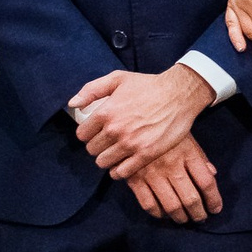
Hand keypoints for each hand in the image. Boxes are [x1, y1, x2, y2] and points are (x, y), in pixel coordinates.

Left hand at [69, 65, 213, 176]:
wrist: (179, 94)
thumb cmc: (148, 85)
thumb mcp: (117, 78)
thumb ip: (91, 90)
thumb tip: (72, 104)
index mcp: (106, 112)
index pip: (82, 134)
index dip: (87, 134)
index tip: (95, 132)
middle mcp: (115, 129)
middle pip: (92, 150)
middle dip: (97, 146)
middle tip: (106, 142)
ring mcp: (130, 144)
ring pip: (103, 162)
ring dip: (107, 159)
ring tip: (114, 153)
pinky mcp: (145, 154)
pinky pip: (122, 172)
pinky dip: (119, 171)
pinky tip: (123, 164)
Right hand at [127, 137, 222, 223]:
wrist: (130, 119)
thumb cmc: (162, 128)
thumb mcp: (186, 136)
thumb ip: (199, 156)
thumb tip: (212, 174)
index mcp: (187, 153)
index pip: (206, 182)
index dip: (214, 200)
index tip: (215, 209)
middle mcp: (171, 165)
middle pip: (191, 199)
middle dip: (198, 214)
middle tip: (200, 218)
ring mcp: (152, 173)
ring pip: (171, 206)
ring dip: (180, 218)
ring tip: (184, 219)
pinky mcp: (134, 179)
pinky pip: (148, 204)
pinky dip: (158, 214)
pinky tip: (163, 214)